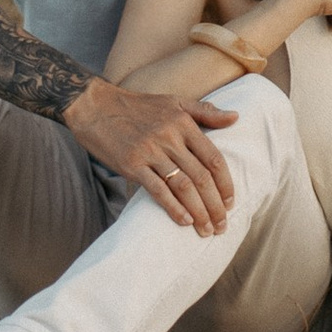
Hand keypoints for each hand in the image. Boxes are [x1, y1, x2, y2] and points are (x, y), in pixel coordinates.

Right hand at [71, 79, 239, 233]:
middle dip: (215, 205)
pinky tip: (184, 221)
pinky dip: (173, 208)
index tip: (231, 202)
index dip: (225, 183)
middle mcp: (170, 137)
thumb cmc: (137, 106)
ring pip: (183, 186)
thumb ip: (206, 111)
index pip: (213, 158)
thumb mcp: (174, 101)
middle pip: (201, 177)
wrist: (94, 106)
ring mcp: (150, 151)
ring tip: (206, 230)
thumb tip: (236, 117)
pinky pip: (157, 190)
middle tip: (222, 226)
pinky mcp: (132, 164)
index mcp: (183, 123)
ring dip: (198, 212)